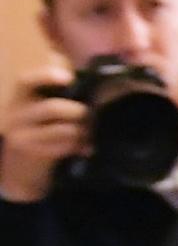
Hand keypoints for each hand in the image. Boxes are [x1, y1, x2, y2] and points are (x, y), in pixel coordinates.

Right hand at [0, 65, 86, 203]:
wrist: (20, 169)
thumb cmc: (39, 133)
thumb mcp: (42, 112)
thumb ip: (59, 98)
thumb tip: (95, 88)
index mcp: (19, 98)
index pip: (26, 81)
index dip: (46, 76)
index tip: (68, 77)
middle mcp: (15, 114)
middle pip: (52, 108)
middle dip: (79, 112)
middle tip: (90, 116)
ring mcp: (21, 135)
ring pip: (63, 129)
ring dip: (82, 131)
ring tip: (89, 133)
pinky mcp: (31, 153)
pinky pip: (64, 147)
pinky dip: (78, 146)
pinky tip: (85, 149)